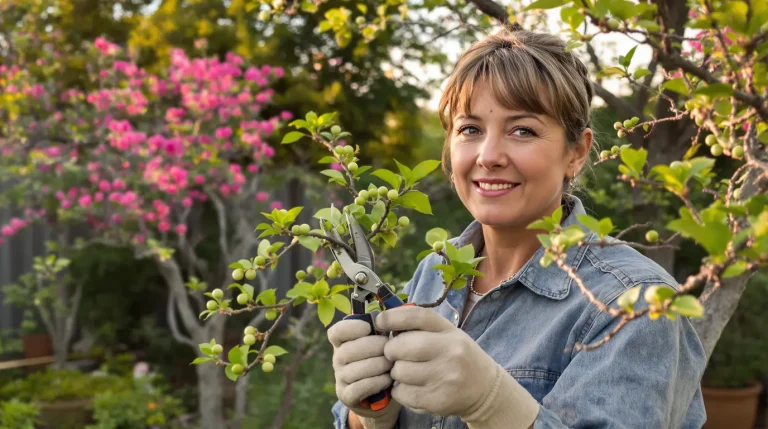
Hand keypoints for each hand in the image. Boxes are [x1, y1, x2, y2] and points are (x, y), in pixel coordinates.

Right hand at [327, 318, 400, 428]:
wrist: (384, 392)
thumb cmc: (384, 359)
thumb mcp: (381, 341)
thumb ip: (382, 328)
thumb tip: (394, 314)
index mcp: (343, 342)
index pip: (336, 332)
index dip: (351, 328)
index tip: (369, 327)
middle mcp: (338, 359)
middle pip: (348, 351)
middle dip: (373, 348)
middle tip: (390, 347)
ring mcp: (341, 378)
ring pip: (354, 370)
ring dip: (377, 366)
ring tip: (392, 364)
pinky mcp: (347, 395)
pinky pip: (359, 387)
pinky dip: (376, 382)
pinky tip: (388, 379)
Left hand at [375, 305, 538, 428]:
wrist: (484, 389)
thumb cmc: (458, 357)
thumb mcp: (448, 335)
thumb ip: (422, 327)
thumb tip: (385, 321)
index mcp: (451, 332)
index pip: (417, 316)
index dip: (392, 317)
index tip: (380, 321)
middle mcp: (451, 352)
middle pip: (402, 346)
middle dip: (391, 350)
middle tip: (395, 354)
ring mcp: (445, 377)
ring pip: (399, 371)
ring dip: (396, 372)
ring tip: (407, 372)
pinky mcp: (438, 400)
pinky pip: (403, 393)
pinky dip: (400, 390)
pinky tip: (411, 387)